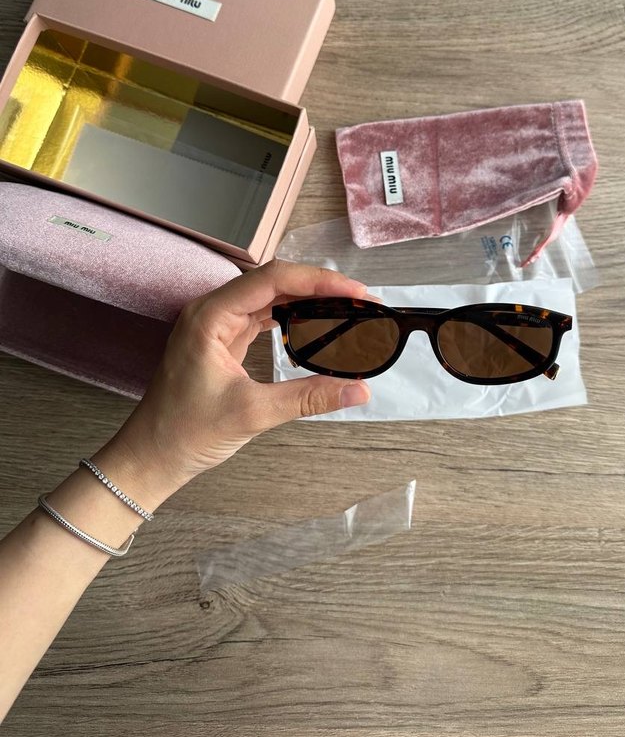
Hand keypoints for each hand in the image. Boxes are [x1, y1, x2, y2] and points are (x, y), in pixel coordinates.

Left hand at [105, 260, 370, 502]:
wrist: (151, 456)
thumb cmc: (186, 432)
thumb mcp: (253, 413)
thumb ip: (308, 397)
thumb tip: (358, 390)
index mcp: (210, 316)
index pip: (273, 280)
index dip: (319, 282)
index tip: (356, 293)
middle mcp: (212, 311)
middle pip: (274, 281)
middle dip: (320, 286)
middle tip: (361, 300)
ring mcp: (216, 323)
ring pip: (270, 296)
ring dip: (308, 299)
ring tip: (347, 307)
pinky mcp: (223, 339)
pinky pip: (263, 314)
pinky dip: (293, 315)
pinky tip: (316, 322)